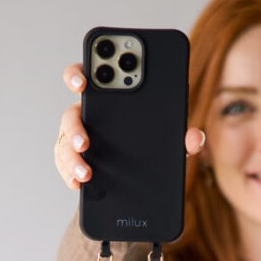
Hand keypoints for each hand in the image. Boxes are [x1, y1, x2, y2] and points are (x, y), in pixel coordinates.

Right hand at [54, 62, 207, 189]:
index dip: (79, 75)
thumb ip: (181, 138)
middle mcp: (88, 118)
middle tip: (85, 142)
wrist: (139, 180)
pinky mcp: (75, 163)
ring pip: (66, 145)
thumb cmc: (152, 147)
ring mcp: (78, 141)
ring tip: (86, 174)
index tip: (82, 83)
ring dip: (73, 158)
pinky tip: (80, 185)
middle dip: (74, 127)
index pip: (89, 77)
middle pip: (71, 114)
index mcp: (109, 101)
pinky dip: (71, 177)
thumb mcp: (169, 142)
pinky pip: (66, 168)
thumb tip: (195, 138)